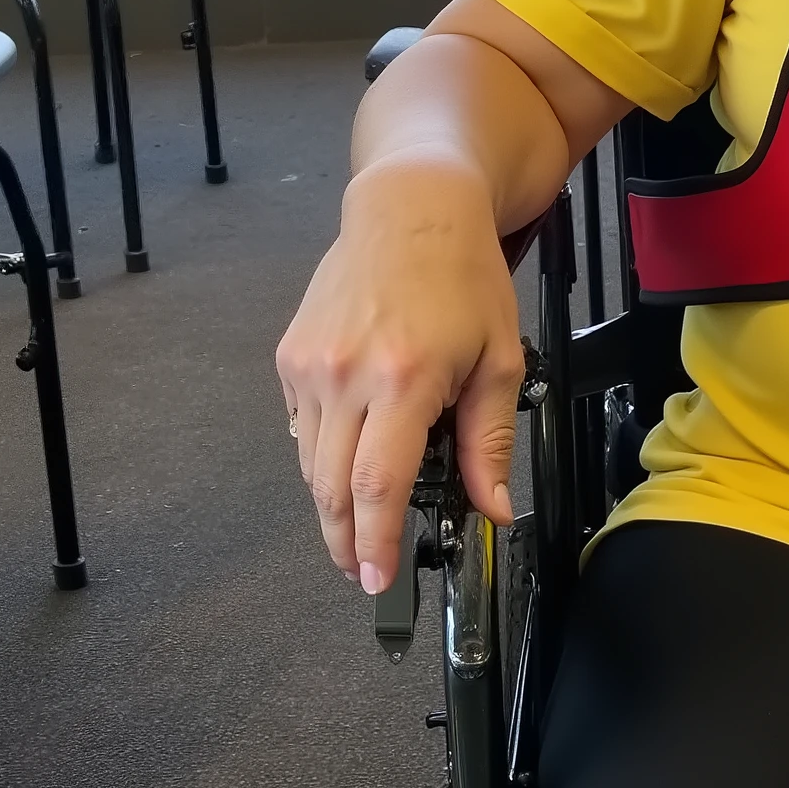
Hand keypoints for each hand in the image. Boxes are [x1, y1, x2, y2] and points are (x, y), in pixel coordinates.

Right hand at [275, 159, 523, 591]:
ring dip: (333, 501)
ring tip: (359, 522)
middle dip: (345, 539)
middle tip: (362, 570)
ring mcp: (309, 365)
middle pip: (332, 485)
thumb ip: (490, 443)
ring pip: (310, 462)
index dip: (373, 541)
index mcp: (403, 379)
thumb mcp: (498, 360)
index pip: (377, 483)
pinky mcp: (290, 355)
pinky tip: (349, 455)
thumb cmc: (462, 278)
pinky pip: (299, 427)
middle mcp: (344, 374)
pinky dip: (322, 454)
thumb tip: (494, 509)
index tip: (375, 578)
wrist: (412, 210)